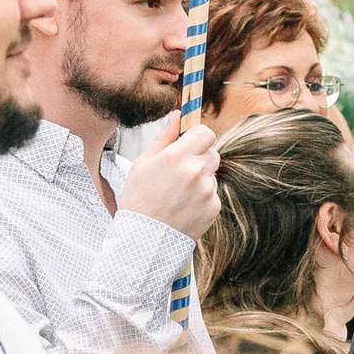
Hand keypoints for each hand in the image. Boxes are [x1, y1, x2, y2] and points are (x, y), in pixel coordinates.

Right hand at [117, 117, 221, 239]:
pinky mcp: (214, 207)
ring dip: (200, 179)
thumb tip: (178, 115)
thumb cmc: (139, 197)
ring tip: (178, 193)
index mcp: (176, 157)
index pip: (206, 132)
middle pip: (212, 152)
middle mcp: (195, 171)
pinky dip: (202, 198)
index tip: (191, 143)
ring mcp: (207, 190)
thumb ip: (164, 137)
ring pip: (212, 174)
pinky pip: (213, 193)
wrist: (145, 238)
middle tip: (180, 173)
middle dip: (200, 158)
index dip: (199, 136)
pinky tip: (184, 206)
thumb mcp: (143, 163)